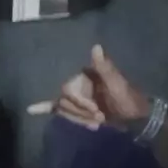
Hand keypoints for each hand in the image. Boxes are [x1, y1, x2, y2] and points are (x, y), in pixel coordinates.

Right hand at [27, 45, 150, 129]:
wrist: (135, 118)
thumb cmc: (128, 100)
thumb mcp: (118, 85)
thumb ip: (106, 68)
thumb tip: (97, 47)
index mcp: (86, 74)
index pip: (67, 90)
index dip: (80, 104)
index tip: (98, 113)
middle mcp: (79, 82)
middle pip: (63, 100)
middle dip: (80, 113)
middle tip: (100, 117)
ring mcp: (78, 95)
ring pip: (63, 108)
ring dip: (79, 118)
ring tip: (98, 121)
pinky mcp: (78, 107)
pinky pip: (58, 107)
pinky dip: (45, 107)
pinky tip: (32, 110)